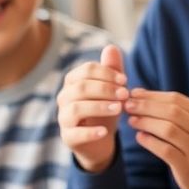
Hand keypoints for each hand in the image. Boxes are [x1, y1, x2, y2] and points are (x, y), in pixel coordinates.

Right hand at [58, 44, 129, 170]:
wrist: (99, 140)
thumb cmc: (104, 110)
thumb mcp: (111, 90)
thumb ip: (112, 70)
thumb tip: (111, 47)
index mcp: (73, 82)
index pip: (86, 70)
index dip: (106, 73)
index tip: (125, 80)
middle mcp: (64, 97)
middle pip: (81, 87)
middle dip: (105, 89)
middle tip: (125, 94)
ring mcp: (64, 118)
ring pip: (75, 108)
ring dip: (99, 107)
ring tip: (119, 109)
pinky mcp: (68, 137)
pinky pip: (75, 133)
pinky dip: (90, 132)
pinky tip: (105, 131)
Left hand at [124, 88, 188, 188]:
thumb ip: (177, 112)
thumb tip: (141, 95)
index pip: (176, 99)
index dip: (152, 95)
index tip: (133, 94)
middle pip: (171, 112)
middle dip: (146, 106)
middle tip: (127, 105)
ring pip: (168, 130)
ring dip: (146, 123)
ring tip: (132, 120)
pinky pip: (166, 151)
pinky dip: (150, 142)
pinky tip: (140, 137)